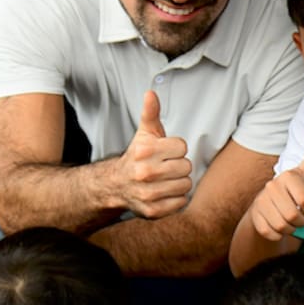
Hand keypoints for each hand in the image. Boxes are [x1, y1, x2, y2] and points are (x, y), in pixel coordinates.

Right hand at [114, 91, 192, 218]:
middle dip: (179, 166)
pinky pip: (181, 202)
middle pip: (187, 167)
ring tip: (165, 180)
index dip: (176, 149)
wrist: (116, 185)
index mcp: (144, 151)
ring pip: (186, 185)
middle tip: (165, 167)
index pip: (183, 147)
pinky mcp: (153, 211)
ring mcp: (148, 193)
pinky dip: (176, 198)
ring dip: (179, 182)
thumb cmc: (138, 156)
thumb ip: (150, 113)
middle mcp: (145, 172)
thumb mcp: (144, 133)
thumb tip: (150, 93)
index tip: (164, 152)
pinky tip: (163, 193)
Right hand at [248, 133, 303, 240]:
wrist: (268, 206)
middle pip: (294, 217)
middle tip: (299, 218)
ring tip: (290, 223)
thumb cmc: (292, 191)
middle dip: (300, 222)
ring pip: (282, 227)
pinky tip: (278, 227)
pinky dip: (278, 235)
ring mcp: (260, 202)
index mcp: (287, 177)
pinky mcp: (254, 218)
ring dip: (290, 230)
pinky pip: (271, 234)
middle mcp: (271, 187)